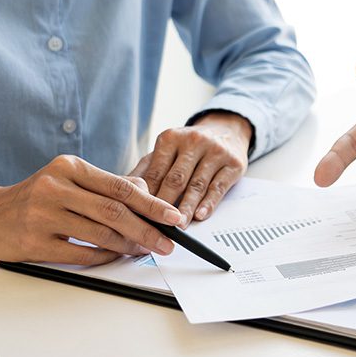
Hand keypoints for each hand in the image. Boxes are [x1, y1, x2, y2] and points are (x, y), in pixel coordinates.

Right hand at [0, 155, 183, 264]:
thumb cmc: (40, 197)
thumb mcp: (72, 180)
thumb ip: (109, 186)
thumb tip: (149, 195)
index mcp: (70, 167)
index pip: (121, 186)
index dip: (152, 204)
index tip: (173, 217)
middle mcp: (55, 187)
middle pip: (114, 211)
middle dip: (147, 229)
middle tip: (167, 242)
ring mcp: (43, 215)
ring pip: (100, 233)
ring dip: (129, 245)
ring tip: (146, 249)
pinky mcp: (34, 241)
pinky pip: (81, 253)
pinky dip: (105, 256)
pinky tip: (117, 256)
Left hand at [129, 111, 251, 225]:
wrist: (226, 130)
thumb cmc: (190, 147)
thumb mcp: (167, 151)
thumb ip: (146, 170)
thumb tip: (122, 194)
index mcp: (170, 138)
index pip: (156, 172)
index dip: (146, 196)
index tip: (138, 216)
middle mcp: (193, 141)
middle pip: (175, 179)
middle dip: (164, 205)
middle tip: (156, 226)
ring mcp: (216, 151)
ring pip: (197, 185)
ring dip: (186, 208)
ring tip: (178, 226)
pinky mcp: (233, 163)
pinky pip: (218, 187)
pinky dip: (209, 203)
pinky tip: (200, 215)